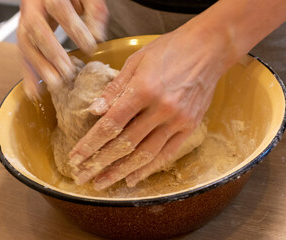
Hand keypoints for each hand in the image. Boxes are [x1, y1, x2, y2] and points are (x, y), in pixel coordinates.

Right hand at [17, 0, 107, 98]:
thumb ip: (94, 11)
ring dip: (40, 67)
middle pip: (36, 29)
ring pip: (26, 44)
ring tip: (55, 85)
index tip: (90, 47)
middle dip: (53, 53)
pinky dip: (29, 75)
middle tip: (68, 73)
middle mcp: (32, 6)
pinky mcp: (24, 35)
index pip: (59, 8)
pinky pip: (23, 55)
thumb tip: (97, 36)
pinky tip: (35, 91)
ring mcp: (25, 21)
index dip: (74, 28)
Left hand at [68, 20, 234, 189]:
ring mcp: (177, 120)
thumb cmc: (170, 49)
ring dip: (121, 171)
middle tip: (83, 177)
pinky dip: (148, 168)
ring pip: (144, 154)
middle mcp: (161, 109)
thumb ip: (114, 88)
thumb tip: (94, 111)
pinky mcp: (190, 127)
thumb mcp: (136, 60)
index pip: (110, 124)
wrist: (209, 48)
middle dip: (99, 163)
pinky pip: (167, 153)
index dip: (90, 144)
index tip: (75, 158)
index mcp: (143, 90)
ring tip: (103, 183)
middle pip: (124, 144)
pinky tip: (133, 179)